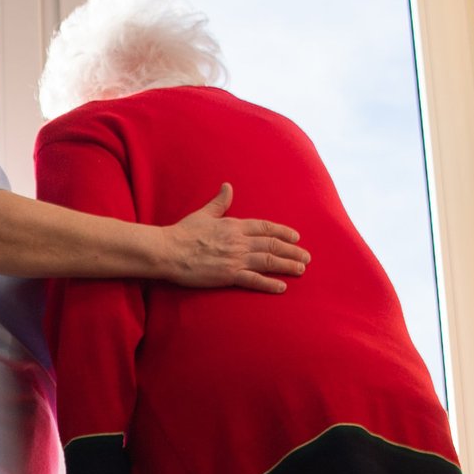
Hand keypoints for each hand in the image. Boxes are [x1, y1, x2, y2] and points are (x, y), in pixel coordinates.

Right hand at [158, 184, 307, 294]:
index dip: (283, 232)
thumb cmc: (182, 233)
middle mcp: (239, 241)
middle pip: (272, 245)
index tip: (296, 237)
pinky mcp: (228, 275)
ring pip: (268, 261)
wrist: (167, 251)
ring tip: (301, 270)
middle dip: (292, 251)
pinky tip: (281, 287)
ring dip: (287, 265)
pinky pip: (254, 280)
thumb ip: (219, 202)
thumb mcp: (203, 214)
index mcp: (234, 225)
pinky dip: (269, 283)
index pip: (266, 228)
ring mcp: (235, 258)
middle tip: (306, 257)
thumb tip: (227, 186)